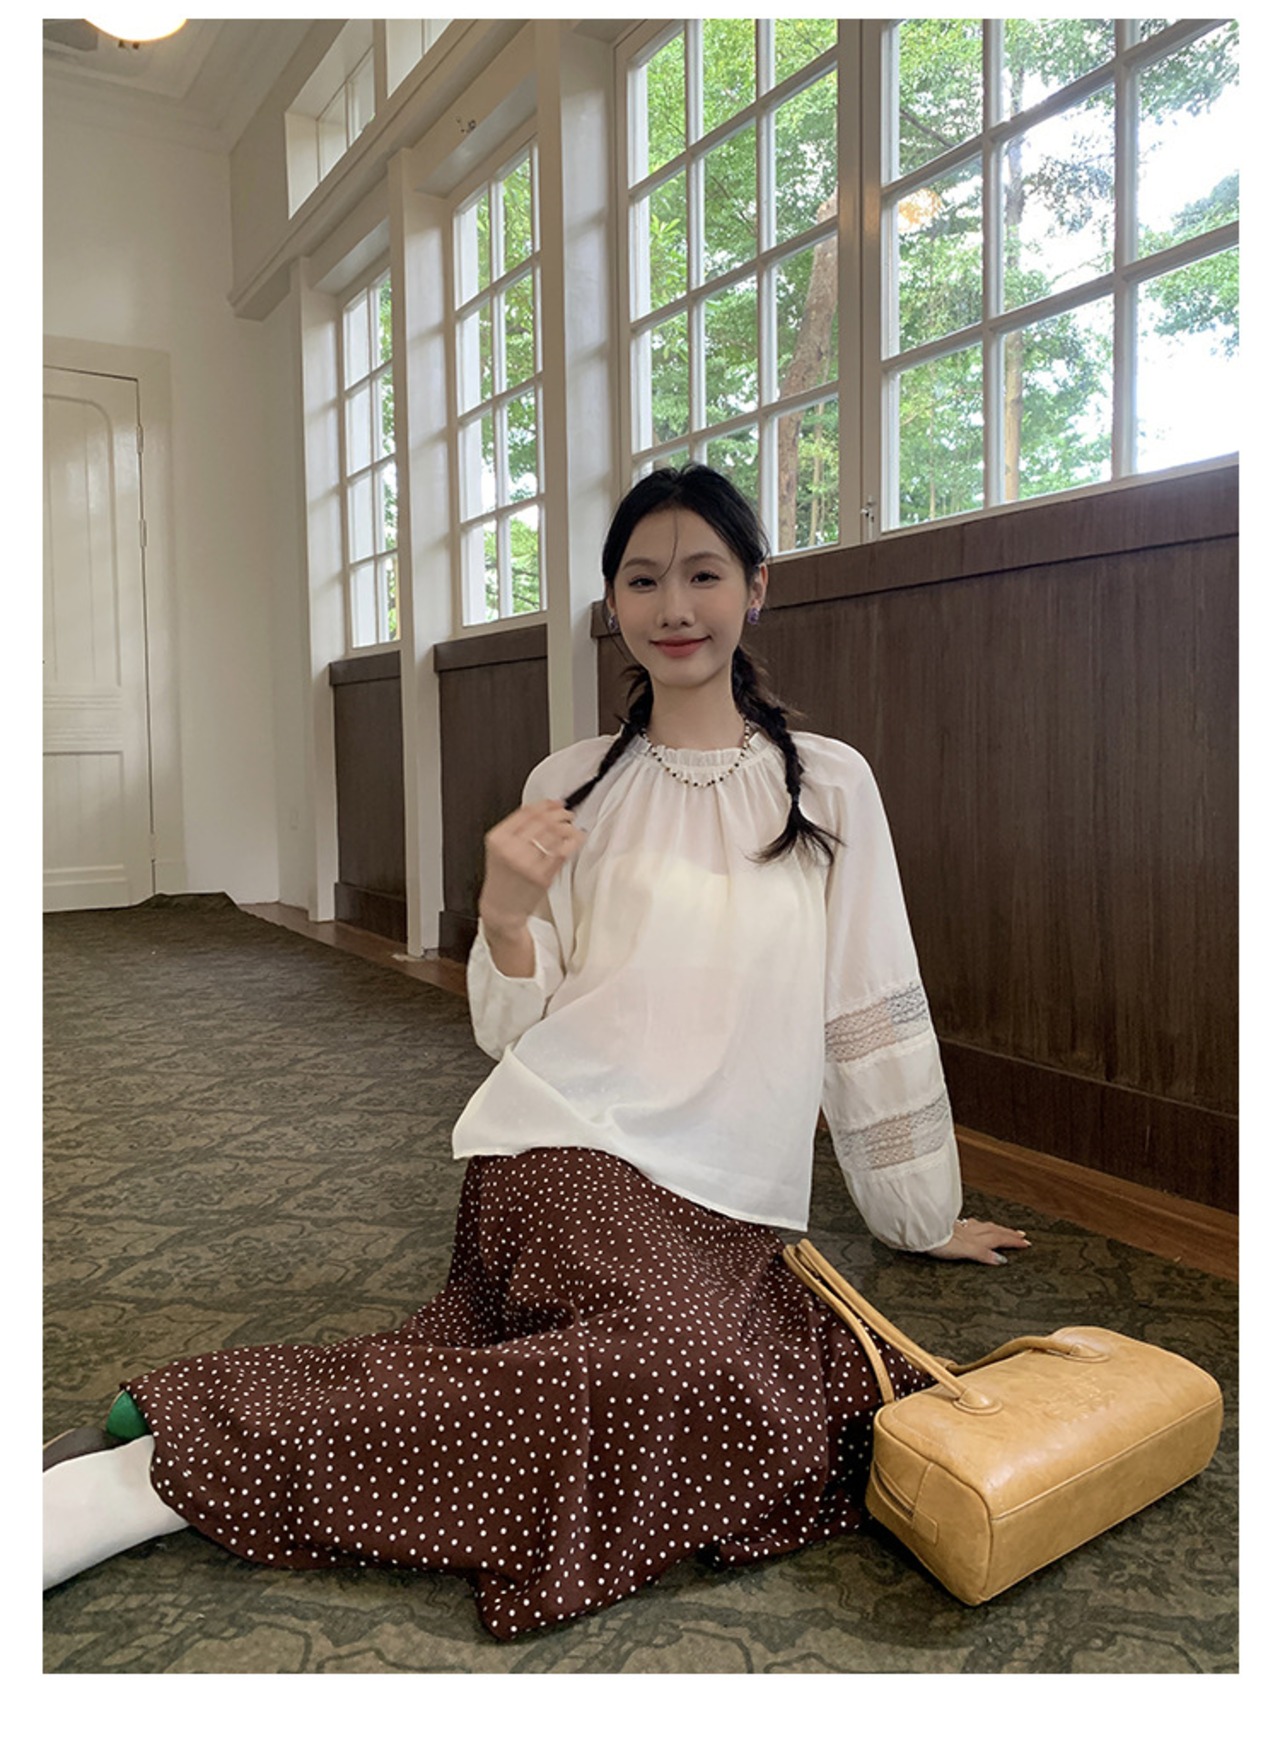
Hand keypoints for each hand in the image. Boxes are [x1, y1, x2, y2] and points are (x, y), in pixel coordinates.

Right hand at [477, 799, 585, 937]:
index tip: (554, 803)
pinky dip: (574, 841)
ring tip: (571, 824)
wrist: (502, 908)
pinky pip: (563, 852)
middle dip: (559, 813)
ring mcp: (527, 863)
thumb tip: (544, 810)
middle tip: (567, 813)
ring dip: (568, 825)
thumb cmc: (502, 879)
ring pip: (555, 834)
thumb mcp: (500, 849)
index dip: (545, 804)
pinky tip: (576, 837)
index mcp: (498, 839)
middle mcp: (511, 849)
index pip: (526, 813)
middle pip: (543, 821)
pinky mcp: (542, 876)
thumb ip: (516, 830)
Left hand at [928, 1218, 1031, 1265]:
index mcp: (974, 1238)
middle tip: (1021, 1234)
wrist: (919, 1231)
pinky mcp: (949, 1227)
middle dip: (1008, 1233)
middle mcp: (969, 1232)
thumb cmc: (935, 1241)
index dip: (1012, 1241)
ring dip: (995, 1228)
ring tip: (1003, 1229)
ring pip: (983, 1226)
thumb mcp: (963, 1251)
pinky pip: (970, 1225)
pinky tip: (973, 1225)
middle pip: (993, 1230)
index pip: (998, 1238)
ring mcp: (959, 1228)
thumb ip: (982, 1254)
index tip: (1026, 1242)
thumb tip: (1001, 1261)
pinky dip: (978, 1225)